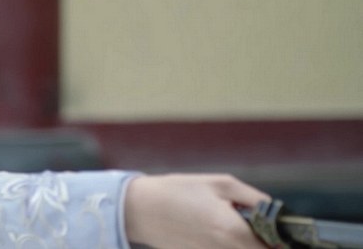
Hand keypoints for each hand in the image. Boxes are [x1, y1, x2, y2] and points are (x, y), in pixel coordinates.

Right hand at [124, 173, 270, 248]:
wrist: (141, 209)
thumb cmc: (179, 191)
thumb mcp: (220, 184)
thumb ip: (254, 199)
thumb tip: (276, 212)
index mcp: (233, 230)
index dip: (284, 242)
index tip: (284, 234)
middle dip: (266, 245)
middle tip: (263, 232)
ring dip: (247, 245)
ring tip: (236, 231)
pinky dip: (229, 246)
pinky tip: (217, 235)